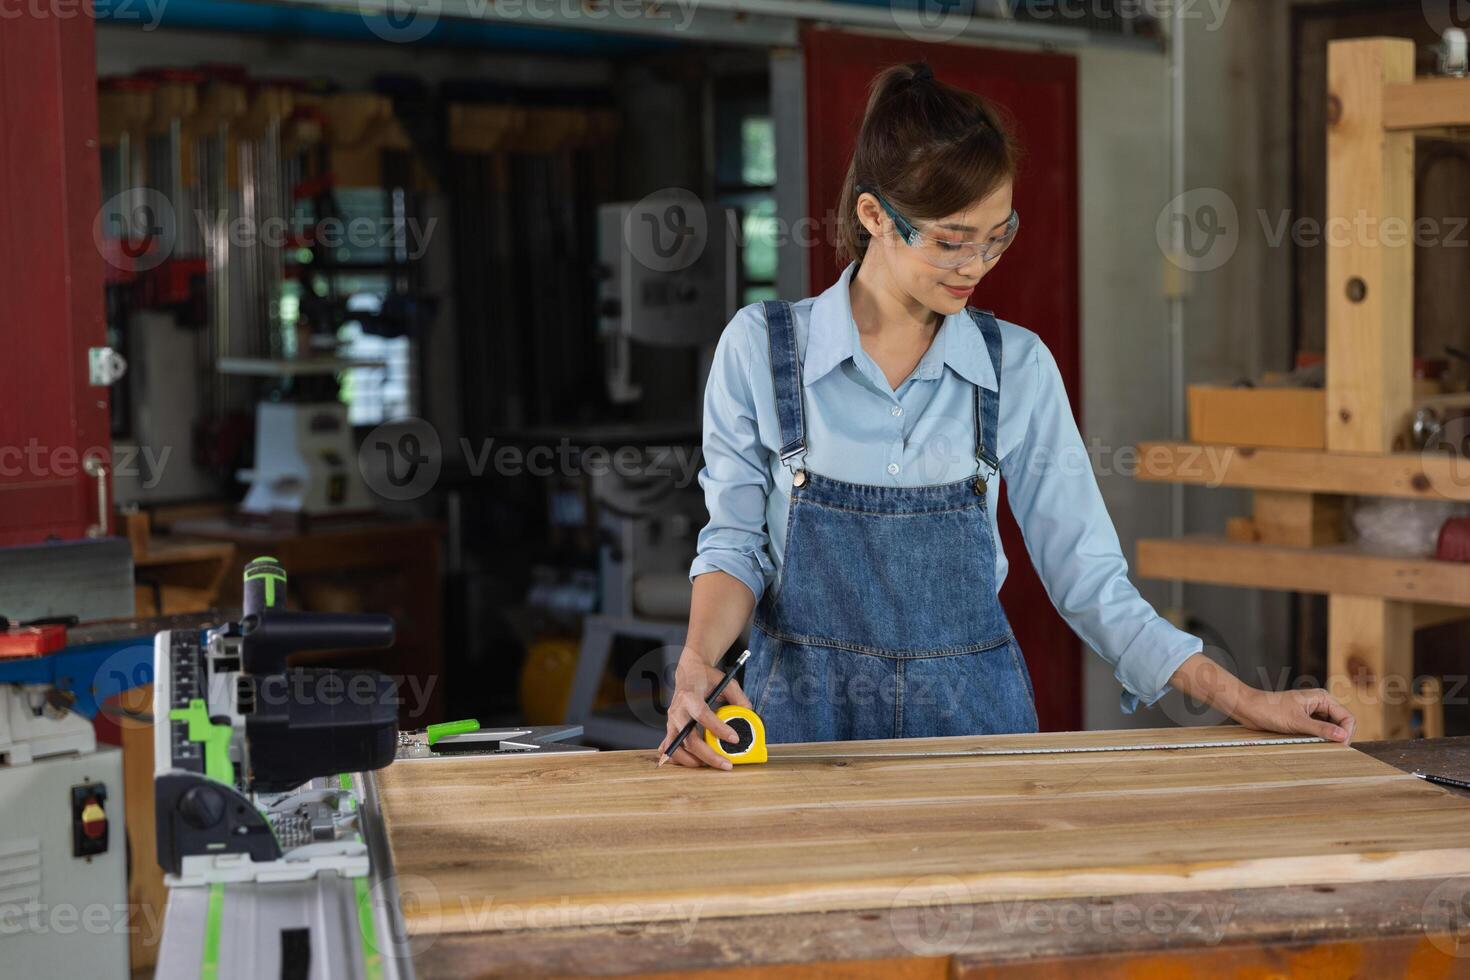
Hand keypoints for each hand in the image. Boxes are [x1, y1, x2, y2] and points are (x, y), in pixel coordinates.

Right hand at [656, 648, 751, 769]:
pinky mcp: (670, 728)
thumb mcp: (725, 682)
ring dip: (693, 760)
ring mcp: (671, 721)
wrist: (688, 672)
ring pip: (677, 747)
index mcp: (690, 696)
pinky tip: (692, 763)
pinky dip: (678, 758)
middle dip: (708, 755)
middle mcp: (678, 711)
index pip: (702, 715)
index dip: (718, 728)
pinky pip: (670, 747)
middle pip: (689, 739)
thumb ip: (738, 697)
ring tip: (711, 765)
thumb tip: (749, 713)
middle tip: (726, 764)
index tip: (734, 739)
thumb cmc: (705, 677)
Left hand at [1233, 687, 1355, 744]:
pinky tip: (1313, 744)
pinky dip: (1319, 738)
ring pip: (1330, 729)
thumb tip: (1343, 736)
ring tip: (1322, 747)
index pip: (1347, 717)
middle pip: (1341, 723)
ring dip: (1328, 738)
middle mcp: (1320, 704)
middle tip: (1333, 750)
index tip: (1341, 747)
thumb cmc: (1270, 709)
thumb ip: (1321, 729)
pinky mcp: (1304, 720)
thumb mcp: (1297, 722)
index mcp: (1322, 698)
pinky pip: (1319, 731)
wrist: (1249, 708)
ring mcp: (1313, 712)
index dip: (1347, 733)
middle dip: (1339, 736)